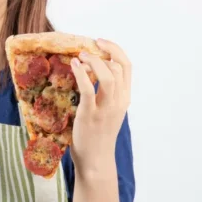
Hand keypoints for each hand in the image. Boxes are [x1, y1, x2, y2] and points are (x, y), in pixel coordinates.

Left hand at [69, 39, 131, 174]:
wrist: (96, 160)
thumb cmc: (99, 135)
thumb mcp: (109, 110)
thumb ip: (107, 93)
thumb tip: (92, 71)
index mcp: (125, 98)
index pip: (127, 67)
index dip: (115, 50)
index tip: (101, 42)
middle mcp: (119, 101)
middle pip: (118, 67)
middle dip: (103, 52)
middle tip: (86, 48)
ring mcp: (106, 108)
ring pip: (108, 76)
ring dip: (93, 61)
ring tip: (80, 56)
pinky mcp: (90, 115)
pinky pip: (88, 89)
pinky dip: (81, 73)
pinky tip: (73, 65)